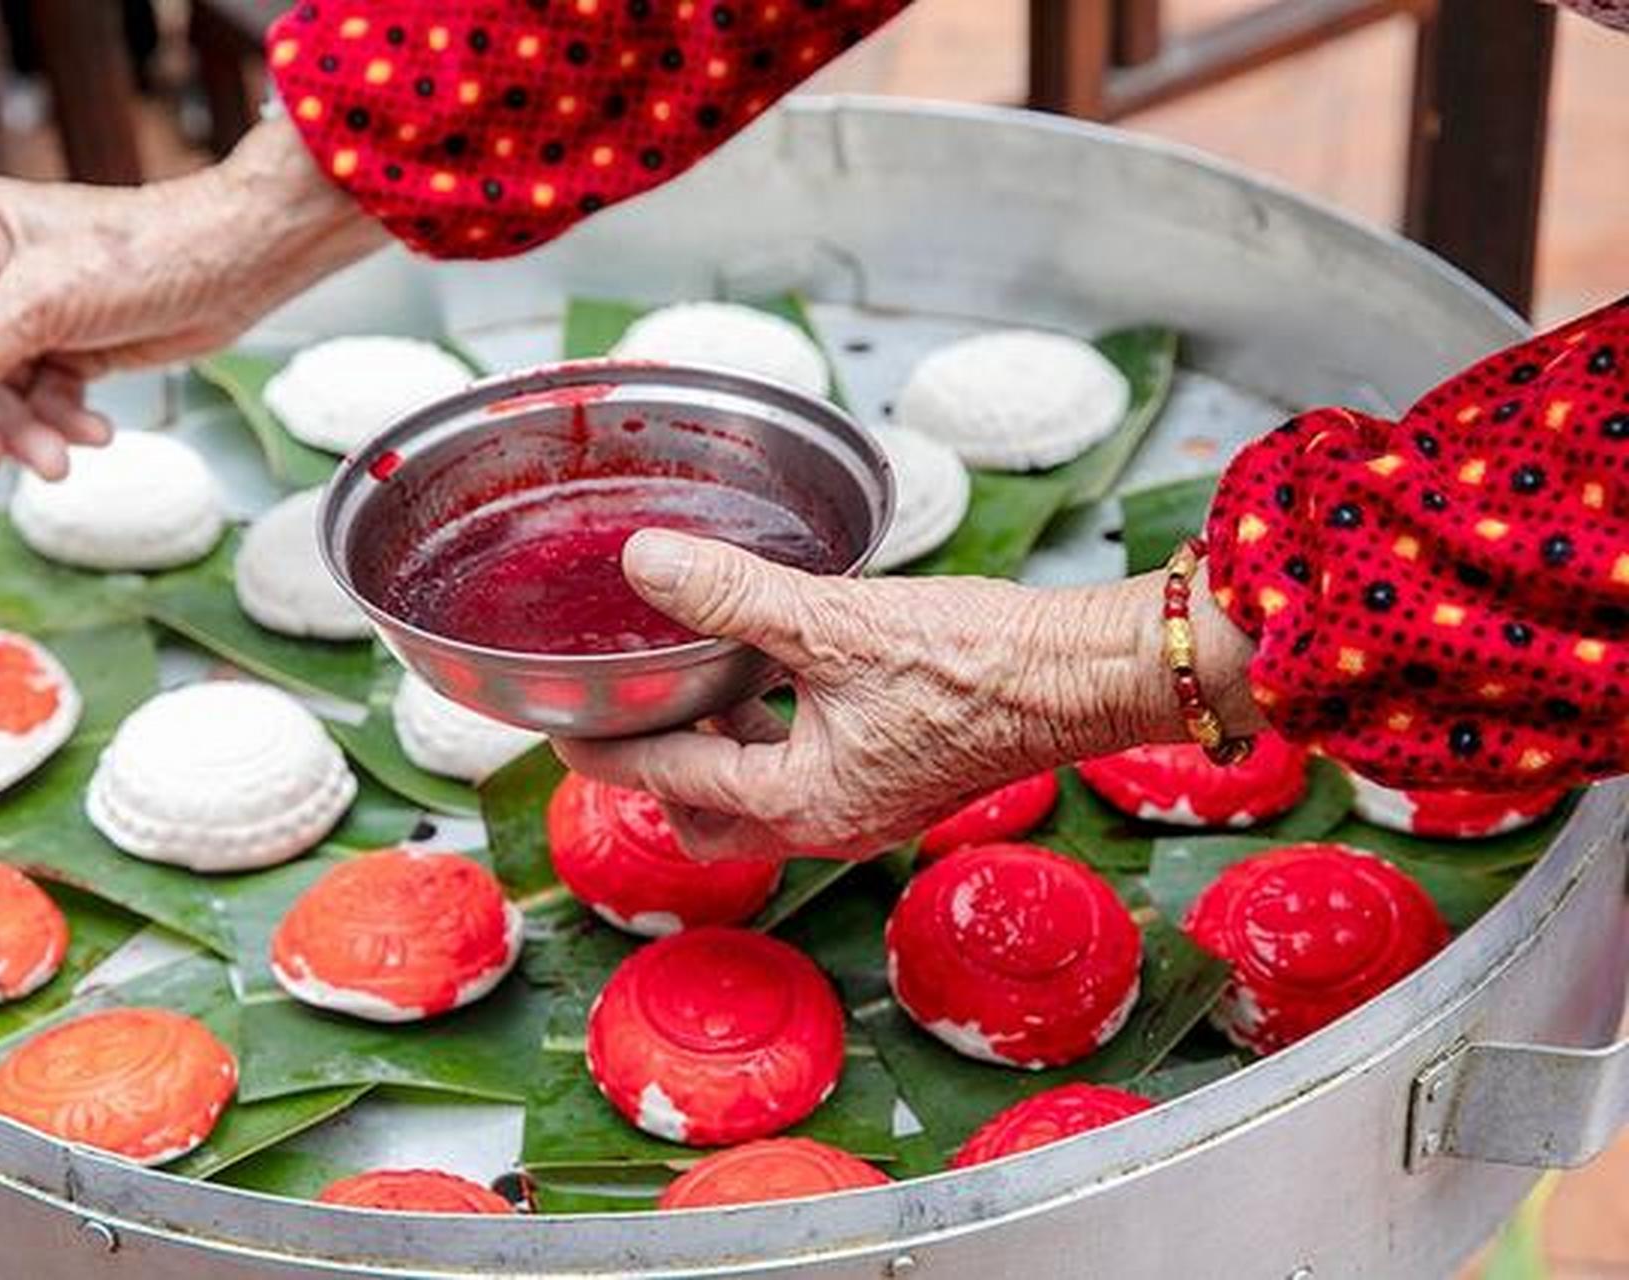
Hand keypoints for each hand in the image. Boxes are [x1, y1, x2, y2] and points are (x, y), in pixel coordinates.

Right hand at [0, 118, 384, 478]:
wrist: (239, 262)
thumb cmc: (148, 254)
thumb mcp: (45, 303)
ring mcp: (40, 312)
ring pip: (8, 393)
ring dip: (29, 433)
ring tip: (57, 461)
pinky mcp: (80, 345)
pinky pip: (51, 399)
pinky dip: (66, 424)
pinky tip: (94, 434)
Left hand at [555, 531, 1259, 860]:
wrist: (1086, 675)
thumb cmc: (981, 660)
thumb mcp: (837, 621)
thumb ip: (734, 594)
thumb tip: (647, 563)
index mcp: (800, 801)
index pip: (668, 783)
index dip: (604, 752)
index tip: (561, 729)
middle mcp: (828, 824)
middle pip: (704, 821)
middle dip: (655, 776)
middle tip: (622, 714)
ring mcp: (866, 811)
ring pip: (756, 805)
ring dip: (714, 757)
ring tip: (692, 686)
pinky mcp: (896, 786)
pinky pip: (804, 783)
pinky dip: (766, 745)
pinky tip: (773, 681)